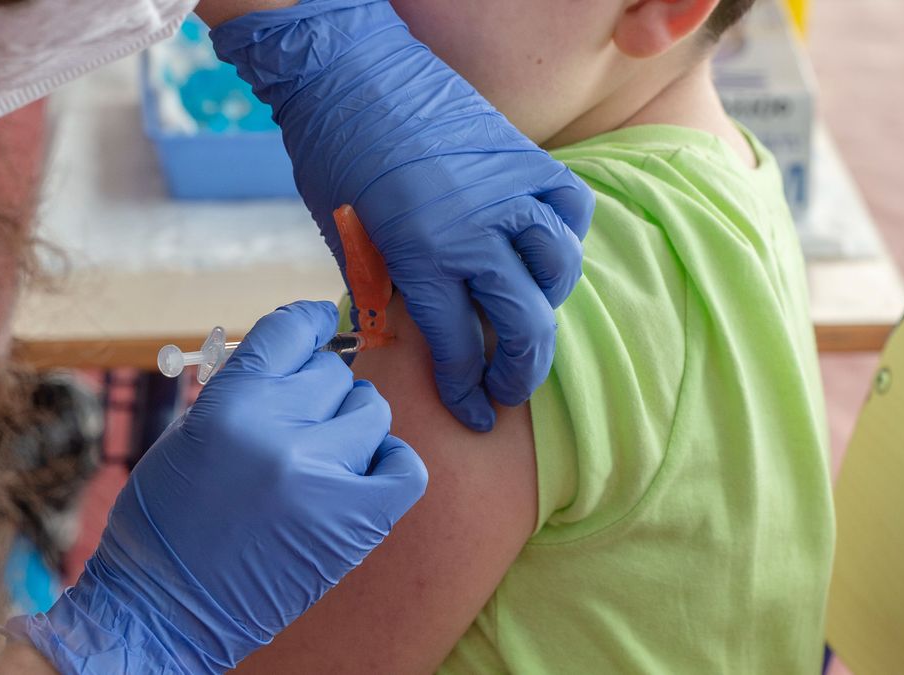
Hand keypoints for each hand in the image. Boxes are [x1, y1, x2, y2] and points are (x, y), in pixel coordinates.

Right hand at [4, 301, 427, 673]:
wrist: (163, 610)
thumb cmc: (166, 521)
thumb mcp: (190, 433)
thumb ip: (245, 390)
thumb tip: (298, 359)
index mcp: (229, 401)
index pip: (291, 330)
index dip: (311, 322)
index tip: (322, 322)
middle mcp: (278, 430)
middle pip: (333, 373)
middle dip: (318, 392)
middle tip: (299, 424)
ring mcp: (321, 476)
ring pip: (371, 411)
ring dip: (352, 426)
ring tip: (324, 456)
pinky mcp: (354, 523)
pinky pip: (406, 468)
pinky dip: (391, 464)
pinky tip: (365, 474)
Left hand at [212, 0, 594, 431]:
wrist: (349, 72)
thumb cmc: (333, 156)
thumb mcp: (347, 238)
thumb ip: (386, 290)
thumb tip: (412, 332)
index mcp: (420, 257)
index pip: (459, 347)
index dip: (467, 390)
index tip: (473, 412)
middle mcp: (474, 231)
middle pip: (523, 322)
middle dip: (520, 370)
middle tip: (509, 389)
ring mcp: (508, 191)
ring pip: (559, 269)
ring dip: (547, 304)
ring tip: (527, 316)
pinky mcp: (525, 156)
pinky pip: (571, 207)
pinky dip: (566, 235)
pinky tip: (545, 250)